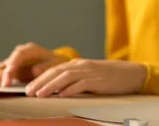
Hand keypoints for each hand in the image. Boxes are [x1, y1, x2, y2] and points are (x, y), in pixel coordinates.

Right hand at [0, 42, 68, 86]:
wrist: (56, 63)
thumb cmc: (56, 63)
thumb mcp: (55, 63)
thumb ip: (45, 66)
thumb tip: (34, 70)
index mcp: (31, 49)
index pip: (20, 54)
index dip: (14, 62)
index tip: (11, 70)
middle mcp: (21, 54)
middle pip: (10, 61)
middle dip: (6, 72)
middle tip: (5, 84)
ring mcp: (16, 62)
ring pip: (4, 66)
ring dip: (0, 75)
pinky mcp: (14, 70)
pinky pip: (5, 73)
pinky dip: (1, 78)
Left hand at [24, 59, 146, 97]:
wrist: (131, 73)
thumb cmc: (109, 77)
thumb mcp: (89, 75)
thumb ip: (74, 79)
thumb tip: (57, 90)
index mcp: (77, 64)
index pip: (54, 69)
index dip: (40, 78)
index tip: (28, 87)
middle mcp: (81, 66)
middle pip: (56, 72)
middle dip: (40, 82)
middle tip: (28, 92)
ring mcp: (90, 72)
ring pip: (65, 77)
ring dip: (51, 86)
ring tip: (40, 94)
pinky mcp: (98, 80)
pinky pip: (82, 84)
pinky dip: (70, 89)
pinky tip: (61, 95)